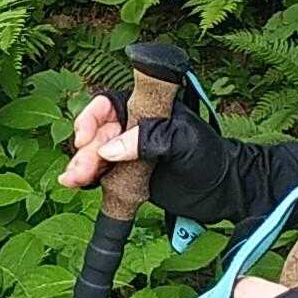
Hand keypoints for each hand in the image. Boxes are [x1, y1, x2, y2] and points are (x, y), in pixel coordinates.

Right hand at [56, 90, 245, 224]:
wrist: (222, 193)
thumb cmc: (211, 158)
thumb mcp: (184, 142)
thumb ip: (148, 139)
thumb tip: (108, 150)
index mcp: (147, 110)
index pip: (109, 104)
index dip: (92, 117)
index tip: (86, 135)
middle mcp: (133, 128)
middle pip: (96, 133)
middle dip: (85, 151)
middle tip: (82, 171)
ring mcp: (127, 153)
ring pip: (93, 154)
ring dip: (80, 166)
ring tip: (74, 181)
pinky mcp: (125, 176)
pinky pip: (98, 174)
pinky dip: (85, 179)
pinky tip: (75, 184)